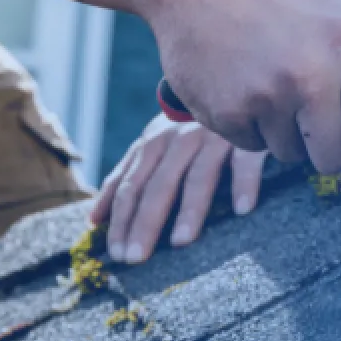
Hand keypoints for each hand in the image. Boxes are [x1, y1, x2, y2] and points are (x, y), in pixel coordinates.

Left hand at [90, 114, 266, 263]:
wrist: (228, 83)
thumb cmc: (186, 127)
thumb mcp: (152, 145)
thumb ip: (126, 177)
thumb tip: (94, 220)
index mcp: (153, 144)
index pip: (131, 186)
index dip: (121, 220)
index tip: (116, 253)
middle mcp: (179, 140)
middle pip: (159, 185)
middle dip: (145, 222)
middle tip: (137, 257)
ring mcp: (213, 137)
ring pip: (198, 176)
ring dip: (189, 209)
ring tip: (180, 241)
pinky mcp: (247, 137)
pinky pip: (245, 161)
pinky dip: (244, 183)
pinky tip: (242, 209)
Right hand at [146, 0, 340, 185]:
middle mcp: (310, 72)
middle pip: (340, 154)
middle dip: (332, 145)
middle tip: (313, 105)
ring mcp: (265, 96)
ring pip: (293, 156)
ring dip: (287, 132)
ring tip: (267, 78)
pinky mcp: (224, 115)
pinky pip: (254, 150)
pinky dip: (252, 126)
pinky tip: (239, 83)